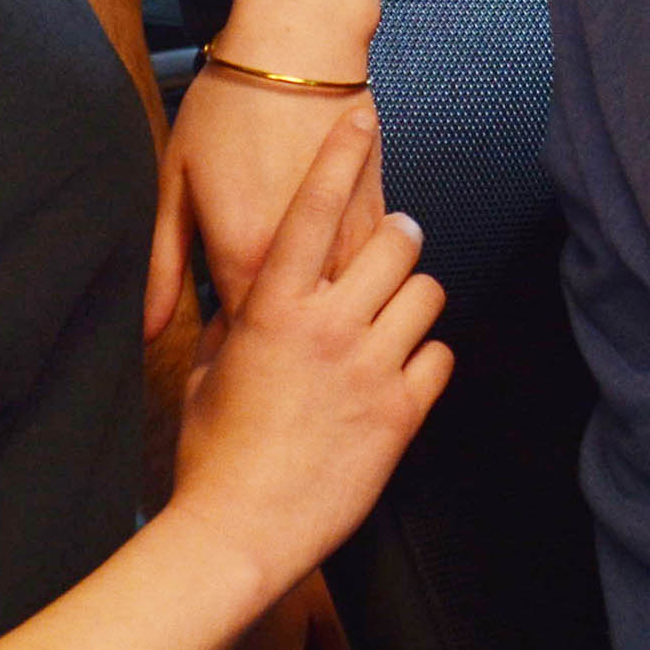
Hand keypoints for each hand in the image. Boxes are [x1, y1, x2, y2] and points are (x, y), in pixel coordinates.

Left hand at [152, 24, 378, 337]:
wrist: (299, 44)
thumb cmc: (230, 106)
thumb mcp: (178, 182)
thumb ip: (164, 267)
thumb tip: (150, 330)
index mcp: (243, 256)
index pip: (238, 339)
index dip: (226, 347)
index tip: (215, 343)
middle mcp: (303, 257)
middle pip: (290, 326)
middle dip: (271, 333)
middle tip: (249, 317)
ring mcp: (347, 238)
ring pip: (334, 304)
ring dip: (312, 306)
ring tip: (288, 292)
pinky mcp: (374, 215)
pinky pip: (361, 270)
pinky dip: (340, 275)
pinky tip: (319, 259)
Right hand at [168, 106, 452, 597]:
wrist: (237, 532)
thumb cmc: (211, 455)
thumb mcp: (210, 374)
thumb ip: (236, 325)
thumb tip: (250, 299)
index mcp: (272, 309)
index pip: (314, 211)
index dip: (340, 156)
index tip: (358, 117)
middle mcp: (327, 327)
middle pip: (396, 241)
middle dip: (399, 237)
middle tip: (393, 245)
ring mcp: (369, 369)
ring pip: (427, 295)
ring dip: (414, 299)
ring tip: (396, 315)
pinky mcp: (400, 415)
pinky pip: (440, 358)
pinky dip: (427, 360)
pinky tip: (402, 371)